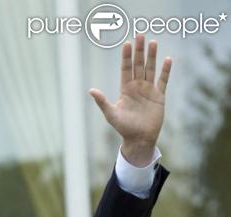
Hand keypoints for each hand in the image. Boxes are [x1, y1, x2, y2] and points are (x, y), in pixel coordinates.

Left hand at [89, 35, 171, 165]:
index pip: (126, 69)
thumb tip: (91, 90)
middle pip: (138, 65)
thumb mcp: (111, 114)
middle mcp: (137, 87)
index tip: (127, 43)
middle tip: (140, 35)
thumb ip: (102, 101)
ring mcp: (149, 90)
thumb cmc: (124, 128)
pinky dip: (165, 71)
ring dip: (152, 56)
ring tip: (153, 42)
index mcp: (126, 89)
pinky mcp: (159, 97)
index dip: (126, 56)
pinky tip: (167, 59)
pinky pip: (163, 81)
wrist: (139, 139)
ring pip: (151, 69)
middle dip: (139, 51)